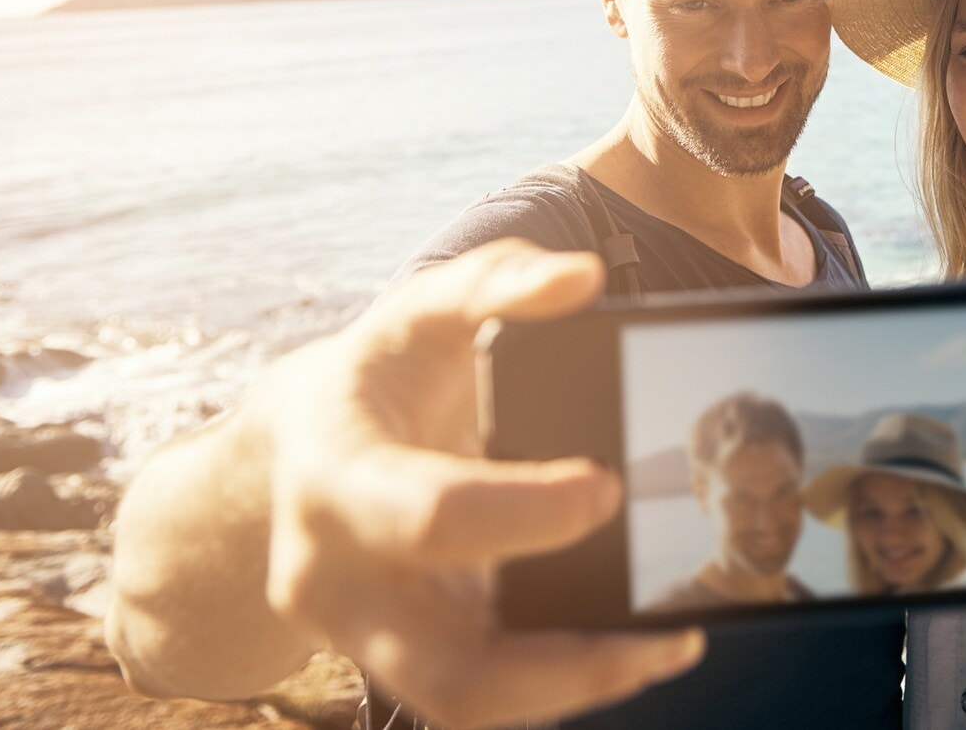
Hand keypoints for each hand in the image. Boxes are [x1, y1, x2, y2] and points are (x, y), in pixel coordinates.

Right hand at [260, 239, 702, 728]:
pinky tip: (630, 650)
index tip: (609, 488)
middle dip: (562, 665)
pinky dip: (558, 682)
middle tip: (665, 635)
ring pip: (463, 704)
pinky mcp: (400, 657)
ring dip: (573, 692)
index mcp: (334, 478)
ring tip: (669, 650)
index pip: (429, 517)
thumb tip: (580, 278)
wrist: (296, 445)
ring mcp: (363, 634)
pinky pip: (478, 695)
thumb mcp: (419, 310)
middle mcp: (333, 578)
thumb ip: (497, 281)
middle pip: (443, 668)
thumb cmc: (378, 372)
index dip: (524, 514)